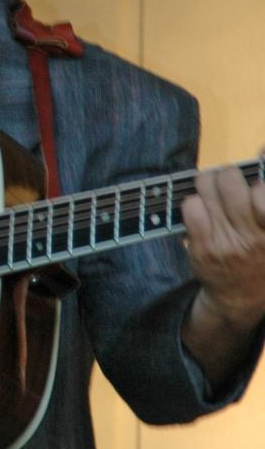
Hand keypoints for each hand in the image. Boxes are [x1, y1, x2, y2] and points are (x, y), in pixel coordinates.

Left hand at [181, 160, 264, 388]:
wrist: (239, 298)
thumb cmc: (262, 255)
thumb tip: (261, 151)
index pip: (262, 194)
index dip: (259, 179)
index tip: (256, 182)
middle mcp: (252, 237)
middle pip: (229, 180)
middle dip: (228, 175)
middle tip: (228, 184)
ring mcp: (225, 242)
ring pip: (206, 186)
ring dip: (209, 184)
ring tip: (214, 194)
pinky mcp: (201, 247)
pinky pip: (190, 205)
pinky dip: (195, 202)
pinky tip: (203, 212)